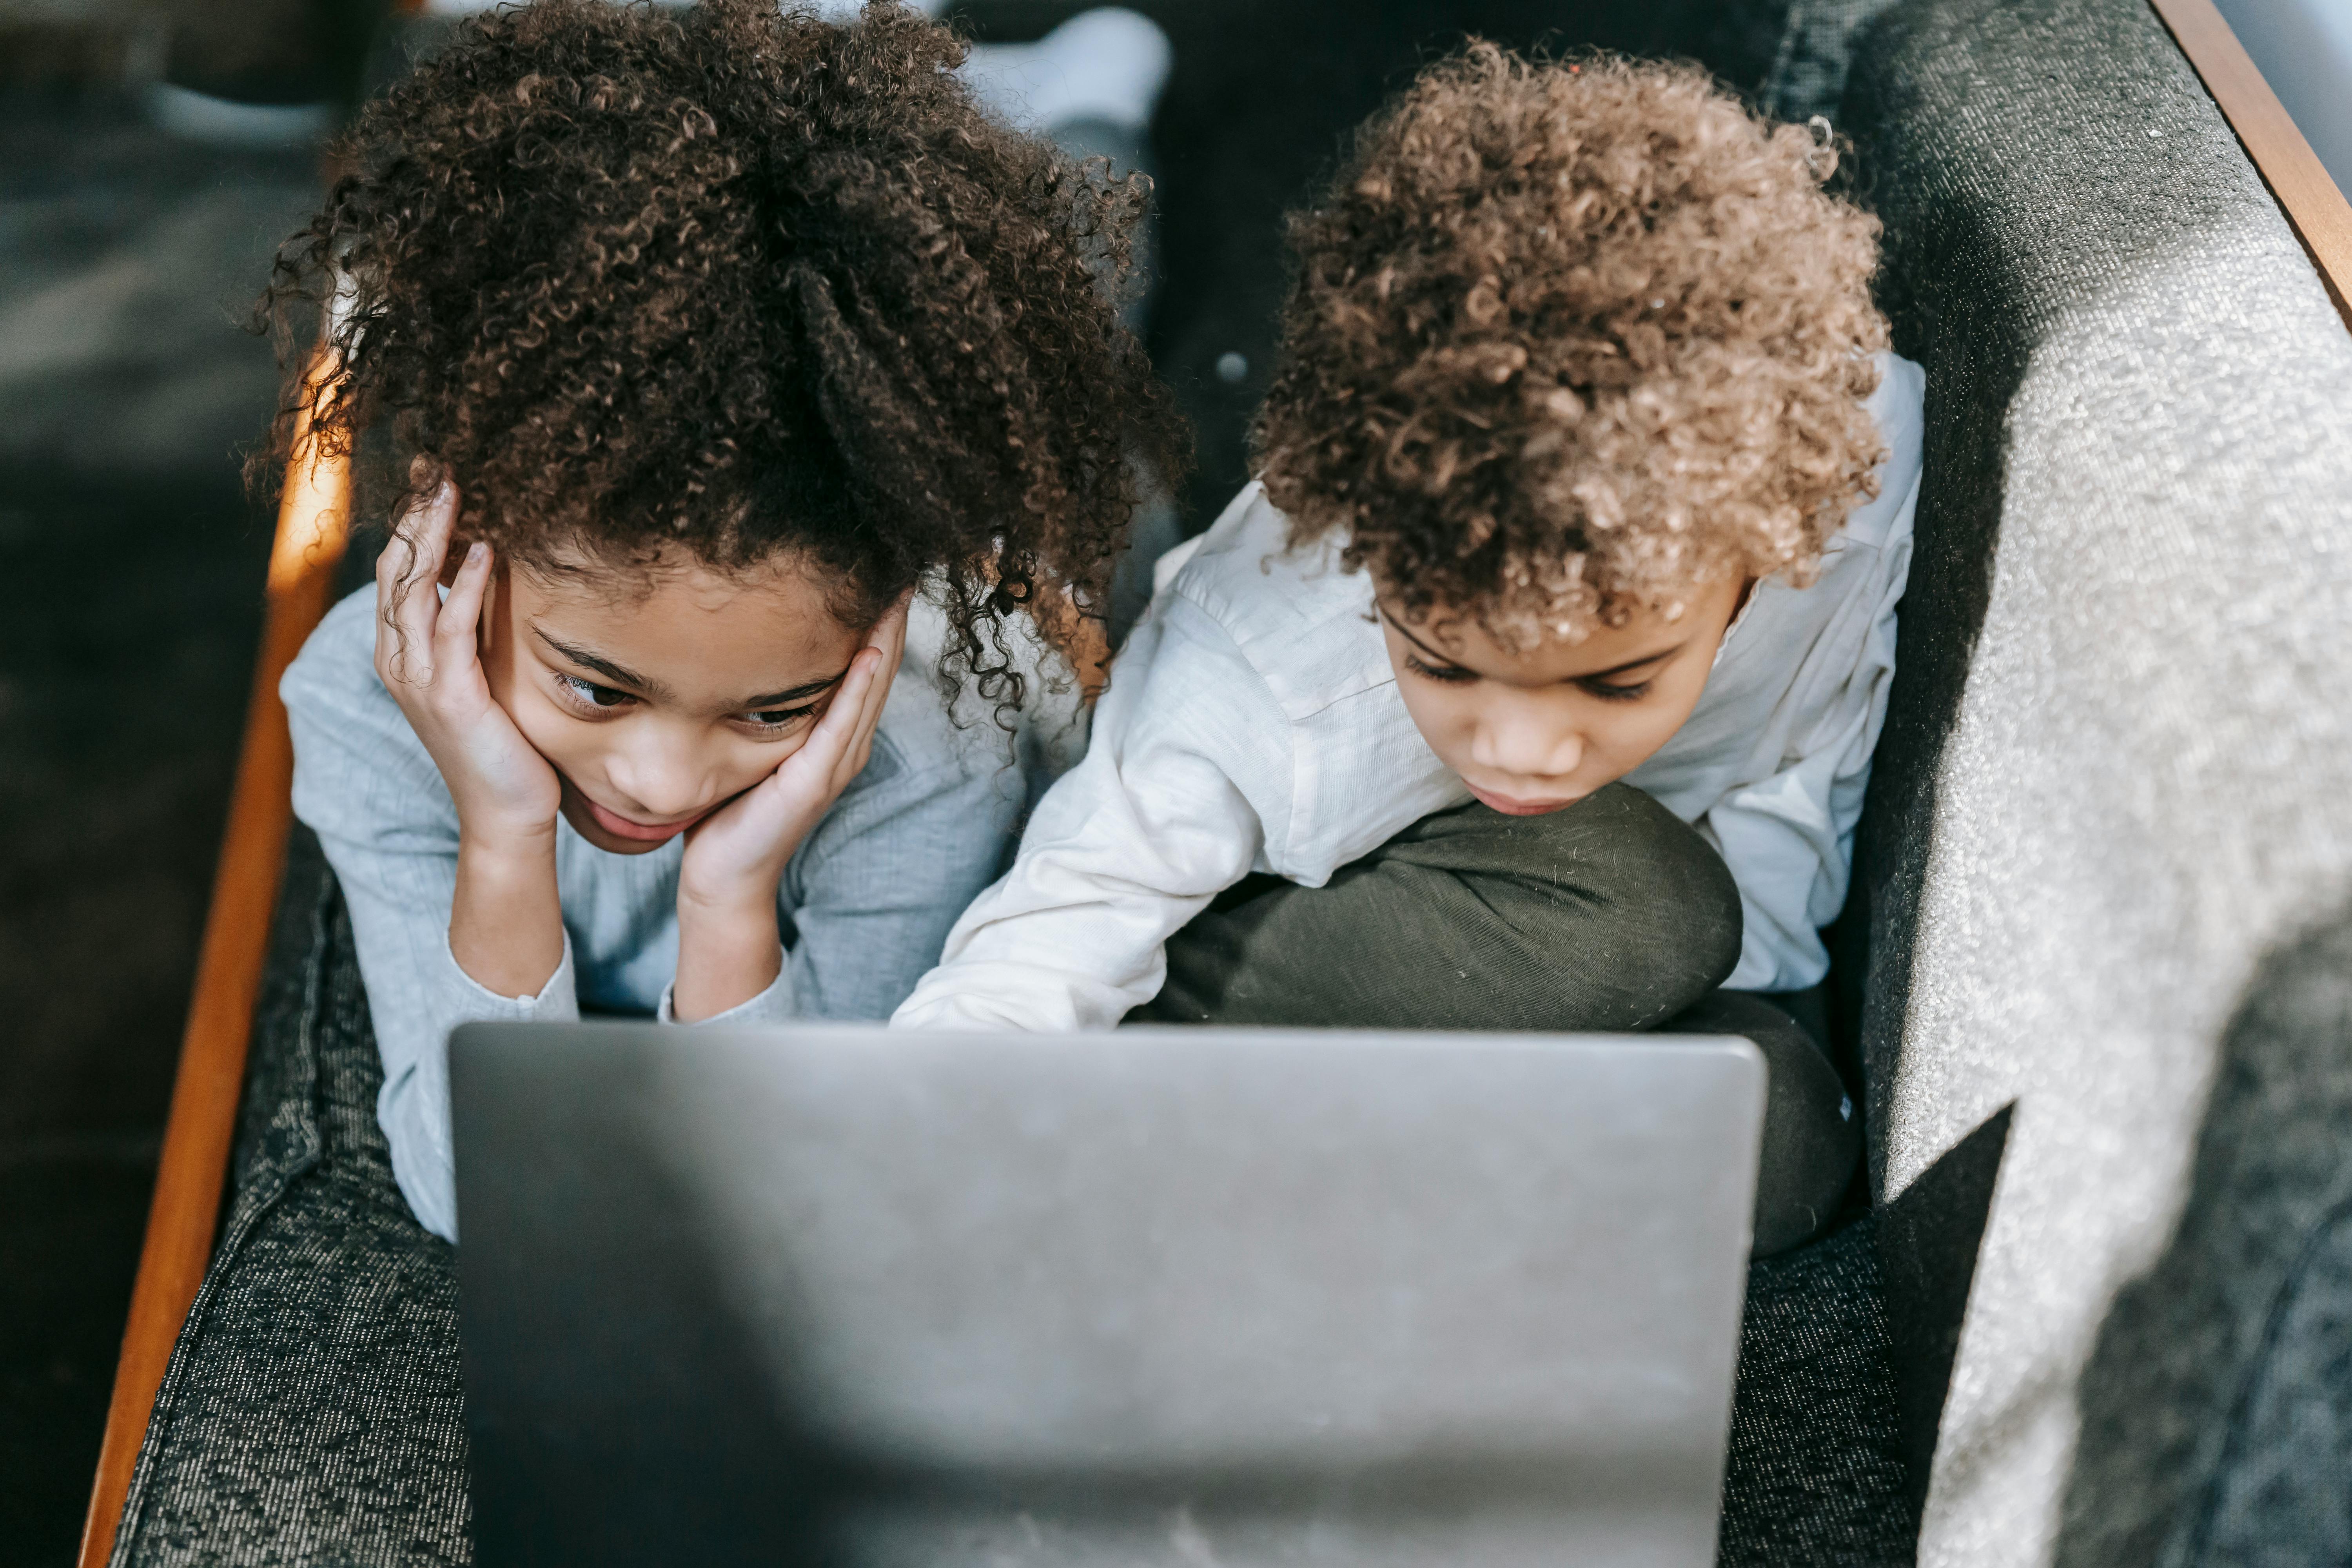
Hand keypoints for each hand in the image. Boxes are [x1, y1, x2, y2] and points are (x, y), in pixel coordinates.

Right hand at [375, 480, 560, 854]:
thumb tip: (483, 581)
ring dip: (434, 536)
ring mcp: (419, 679)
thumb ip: (469, 634)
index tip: (430, 477)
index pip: (396, 572)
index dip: (410, 522)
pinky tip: (482, 552)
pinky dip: (464, 586)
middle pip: (395, 570)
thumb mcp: (479, 678)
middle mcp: (399, 661)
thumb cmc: (502, 745)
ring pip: (414, 590)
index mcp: (401, 654)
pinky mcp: (450, 696)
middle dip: (414, 515)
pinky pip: (452, 628)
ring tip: (455, 490)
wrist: (507, 813)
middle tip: (436, 467)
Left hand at [671, 597, 908, 1018]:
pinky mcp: (816, 778)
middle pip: (879, 667)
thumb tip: (734, 644)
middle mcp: (845, 743)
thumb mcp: (746, 738)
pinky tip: (869, 650)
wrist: (723, 874)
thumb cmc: (729, 809)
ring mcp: (835, 762)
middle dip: (891, 615)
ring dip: (886, 638)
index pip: (865, 663)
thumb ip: (756, 699)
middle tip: (900, 560)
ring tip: (896, 591)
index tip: (877, 565)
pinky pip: (843, 722)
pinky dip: (859, 686)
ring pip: (870, 688)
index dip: (877, 616)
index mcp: (832, 732)